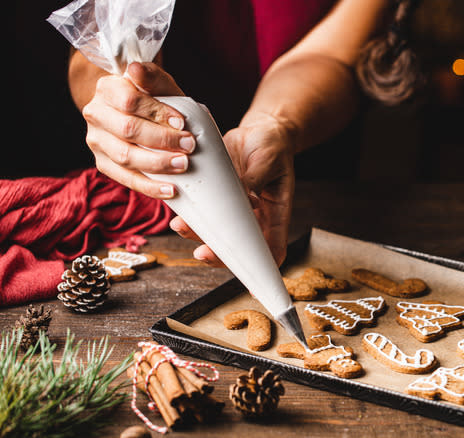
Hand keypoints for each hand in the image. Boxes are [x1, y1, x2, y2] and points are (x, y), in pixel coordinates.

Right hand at [82, 62, 194, 197]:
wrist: (147, 118)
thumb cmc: (157, 100)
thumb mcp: (161, 85)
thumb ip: (153, 77)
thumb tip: (135, 69)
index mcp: (107, 89)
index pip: (129, 101)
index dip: (157, 113)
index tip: (183, 123)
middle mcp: (96, 114)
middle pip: (128, 130)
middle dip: (162, 139)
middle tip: (190, 146)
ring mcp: (97, 141)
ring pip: (125, 156)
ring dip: (158, 163)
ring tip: (183, 165)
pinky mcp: (103, 163)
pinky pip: (126, 179)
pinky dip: (150, 186)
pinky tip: (170, 190)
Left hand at [170, 113, 296, 266]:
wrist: (259, 131)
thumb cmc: (273, 146)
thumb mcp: (268, 160)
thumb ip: (255, 178)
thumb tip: (242, 197)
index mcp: (275, 213)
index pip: (273, 248)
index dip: (261, 265)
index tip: (244, 268)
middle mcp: (253, 216)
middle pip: (238, 247)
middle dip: (218, 253)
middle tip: (202, 252)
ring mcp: (233, 209)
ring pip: (215, 232)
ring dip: (197, 234)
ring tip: (181, 226)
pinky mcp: (217, 196)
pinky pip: (203, 211)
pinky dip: (190, 214)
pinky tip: (177, 210)